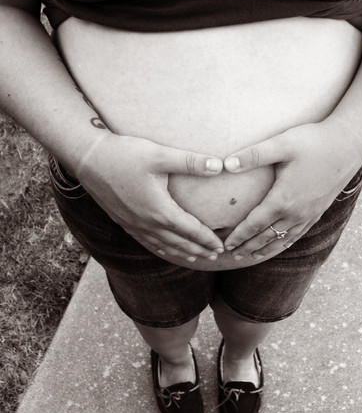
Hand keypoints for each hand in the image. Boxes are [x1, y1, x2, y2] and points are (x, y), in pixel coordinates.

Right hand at [75, 133, 224, 261]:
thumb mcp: (160, 155)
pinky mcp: (123, 221)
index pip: (191, 230)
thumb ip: (190, 162)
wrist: (88, 158)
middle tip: (214, 257)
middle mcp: (147, 223)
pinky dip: (160, 248)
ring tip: (194, 258)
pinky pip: (146, 241)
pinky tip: (164, 249)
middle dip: (198, 250)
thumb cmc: (125, 155)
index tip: (221, 246)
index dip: (207, 239)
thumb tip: (219, 165)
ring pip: (162, 245)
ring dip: (181, 252)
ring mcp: (133, 225)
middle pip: (179, 243)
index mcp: (160, 210)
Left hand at [223, 121, 361, 258]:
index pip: (254, 224)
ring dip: (265, 249)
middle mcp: (296, 213)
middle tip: (232, 255)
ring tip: (251, 256)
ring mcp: (309, 214)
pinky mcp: (318, 211)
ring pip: (283, 239)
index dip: (239, 236)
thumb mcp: (282, 144)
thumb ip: (253, 155)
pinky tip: (281, 244)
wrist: (349, 144)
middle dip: (248, 247)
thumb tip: (226, 164)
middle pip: (266, 237)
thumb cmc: (314, 142)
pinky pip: (298, 234)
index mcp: (283, 199)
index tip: (226, 244)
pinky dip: (285, 243)